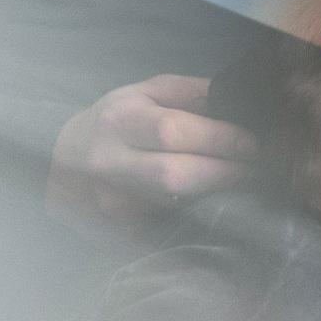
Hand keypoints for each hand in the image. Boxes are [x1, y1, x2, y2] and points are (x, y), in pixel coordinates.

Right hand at [46, 75, 255, 224]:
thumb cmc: (118, 119)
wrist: (65, 160)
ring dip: (215, 192)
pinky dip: (196, 209)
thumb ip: (193, 93)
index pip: (175, 132)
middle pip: (176, 177)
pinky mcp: (118, 228)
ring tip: (237, 178)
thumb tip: (237, 101)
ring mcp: (111, 201)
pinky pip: (167, 222)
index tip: (252, 143)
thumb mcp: (148, 91)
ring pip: (175, 204)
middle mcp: (110, 162)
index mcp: (121, 120)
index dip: (220, 139)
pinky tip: (210, 197)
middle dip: (225, 173)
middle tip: (255, 166)